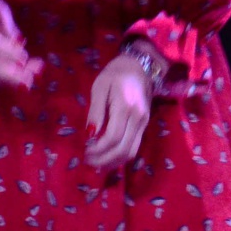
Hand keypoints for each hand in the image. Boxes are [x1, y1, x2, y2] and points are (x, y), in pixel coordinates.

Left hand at [84, 47, 160, 168]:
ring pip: (131, 152)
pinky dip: (121, 157)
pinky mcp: (145, 125)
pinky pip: (135, 147)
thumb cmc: (116, 74)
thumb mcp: (100, 86)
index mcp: (125, 106)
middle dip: (104, 160)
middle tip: (88, 162)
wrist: (139, 66)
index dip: (98, 149)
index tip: (85, 152)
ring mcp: (144, 122)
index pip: (113, 137)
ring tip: (97, 163)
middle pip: (123, 149)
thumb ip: (95, 111)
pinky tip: (109, 157)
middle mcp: (138, 117)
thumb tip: (90, 135)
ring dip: (113, 162)